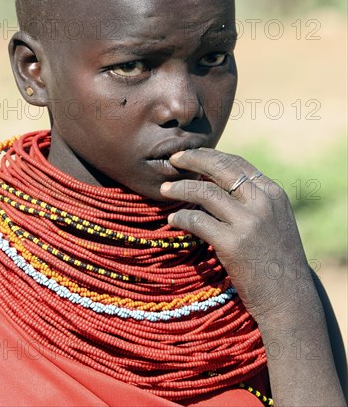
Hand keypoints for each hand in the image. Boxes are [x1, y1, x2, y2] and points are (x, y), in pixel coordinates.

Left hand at [160, 148, 314, 324]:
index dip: (209, 155)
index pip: (236, 162)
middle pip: (219, 168)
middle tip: (173, 159)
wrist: (290, 299)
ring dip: (179, 188)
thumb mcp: (276, 220)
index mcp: (273, 193)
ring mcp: (248, 223)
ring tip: (164, 190)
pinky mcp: (233, 244)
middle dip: (192, 159)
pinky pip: (197, 220)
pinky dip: (180, 217)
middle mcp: (262, 202)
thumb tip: (217, 181)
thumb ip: (254, 199)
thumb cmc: (278, 260)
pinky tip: (173, 219)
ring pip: (203, 191)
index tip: (191, 155)